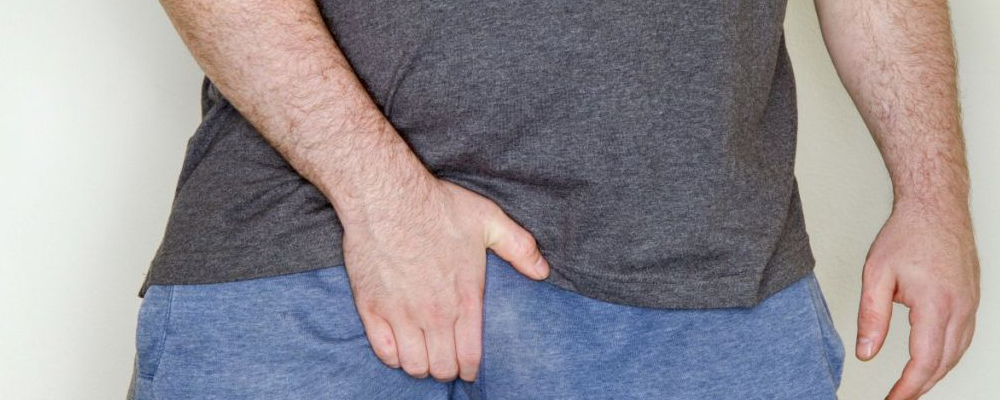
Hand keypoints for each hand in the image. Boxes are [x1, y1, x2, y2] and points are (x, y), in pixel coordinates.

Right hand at [340, 175, 549, 381]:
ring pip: (414, 365)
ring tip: (423, 355)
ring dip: (421, 365)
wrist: (387, 197)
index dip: (471, 369)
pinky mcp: (372, 308)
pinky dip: (393, 356)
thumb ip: (520, 247)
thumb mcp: (489, 220)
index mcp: (464, 298)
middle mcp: (434, 313)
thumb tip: (542, 271)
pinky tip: (399, 346)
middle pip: (442, 367)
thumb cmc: (438, 206)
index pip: (471, 355)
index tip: (469, 369)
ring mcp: (401, 314)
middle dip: (447, 369)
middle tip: (446, 361)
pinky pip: (384, 352)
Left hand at [856, 201, 979, 399]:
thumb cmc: (907, 235)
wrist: (936, 208)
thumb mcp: (877, 275)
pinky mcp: (972, 300)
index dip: (908, 387)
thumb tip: (866, 353)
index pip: (924, 361)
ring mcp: (971, 304)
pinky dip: (948, 356)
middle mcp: (960, 308)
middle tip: (898, 398)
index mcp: (936, 304)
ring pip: (957, 353)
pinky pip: (964, 338)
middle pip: (944, 363)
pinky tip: (933, 361)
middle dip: (921, 386)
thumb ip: (872, 317)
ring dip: (936, 373)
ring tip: (912, 386)